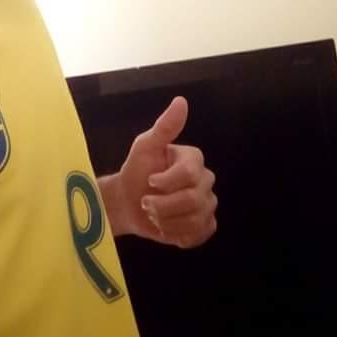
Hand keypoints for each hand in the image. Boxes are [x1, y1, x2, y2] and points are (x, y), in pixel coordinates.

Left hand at [115, 96, 216, 247]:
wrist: (128, 203)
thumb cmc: (136, 171)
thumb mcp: (145, 146)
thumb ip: (165, 127)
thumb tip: (181, 101)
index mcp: (193, 159)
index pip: (189, 174)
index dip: (166, 183)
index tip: (150, 181)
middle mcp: (205, 180)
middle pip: (193, 199)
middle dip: (163, 206)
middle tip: (146, 204)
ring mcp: (208, 204)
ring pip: (196, 220)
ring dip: (167, 222)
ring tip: (153, 215)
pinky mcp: (205, 225)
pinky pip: (201, 234)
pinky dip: (179, 235)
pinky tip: (166, 227)